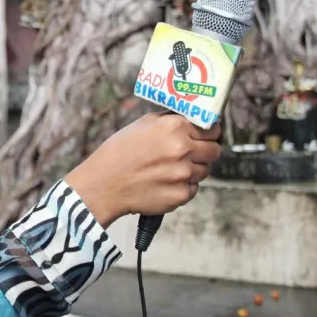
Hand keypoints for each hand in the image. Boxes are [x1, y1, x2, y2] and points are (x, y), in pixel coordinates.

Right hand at [65, 113, 221, 226]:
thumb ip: (171, 121)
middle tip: (189, 155)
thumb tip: (193, 120)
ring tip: (168, 170)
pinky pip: (192, 189)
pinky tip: (163, 183)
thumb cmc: (118, 153)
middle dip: (204, 152)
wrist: (103, 185)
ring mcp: (183, 174)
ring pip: (204, 171)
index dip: (209, 133)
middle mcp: (182, 149)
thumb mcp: (142, 125)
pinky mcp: (181, 195)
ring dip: (192, 170)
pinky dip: (182, 187)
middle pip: (214, 151)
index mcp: (174, 127)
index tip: (205, 136)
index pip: (212, 129)